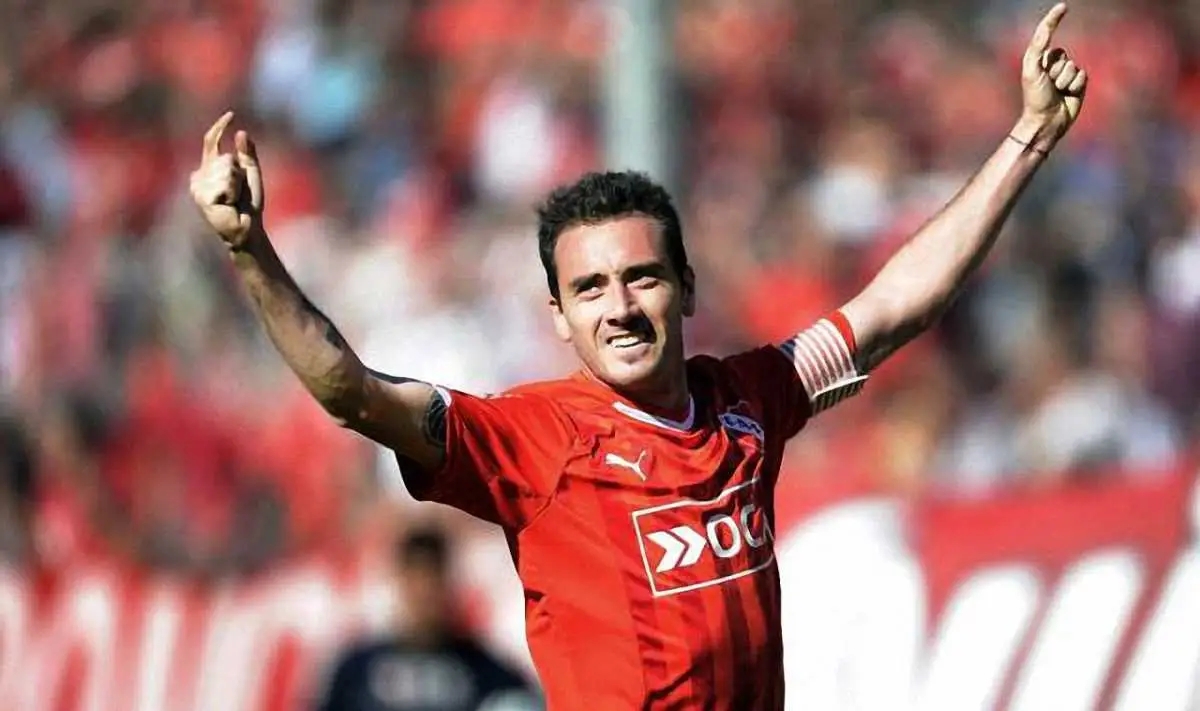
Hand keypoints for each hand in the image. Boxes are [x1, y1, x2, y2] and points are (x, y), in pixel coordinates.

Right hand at [189, 112, 264, 248]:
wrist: (246, 228)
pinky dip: (233, 192)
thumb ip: (247, 154)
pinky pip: (225, 182)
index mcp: (210, 167)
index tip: (231, 115)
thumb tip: (241, 132)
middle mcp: (200, 174)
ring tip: (233, 199)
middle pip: (225, 157)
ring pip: (225, 168)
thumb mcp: (250, 174)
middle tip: (237, 193)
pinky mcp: (201, 196)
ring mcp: (198, 185)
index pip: (211, 141)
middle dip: (239, 174)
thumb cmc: (248, 204)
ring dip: (236, 184)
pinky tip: (228, 204)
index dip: (220, 127)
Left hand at [1018, 3, 1087, 150]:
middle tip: (1048, 86)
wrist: (1047, 121)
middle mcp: (1055, 64)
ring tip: (1057, 92)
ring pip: (1074, 66)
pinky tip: (1067, 95)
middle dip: (1056, 71)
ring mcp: (1068, 74)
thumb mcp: (1032, 69)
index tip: (1063, 6)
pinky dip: (1075, 86)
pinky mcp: (1079, 84)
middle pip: (1064, 55)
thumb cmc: (1035, 97)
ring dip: (1065, 81)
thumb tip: (1047, 27)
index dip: (1055, 20)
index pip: (1048, 35)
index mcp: (1040, 60)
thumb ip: (1038, 47)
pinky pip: (1083, 75)